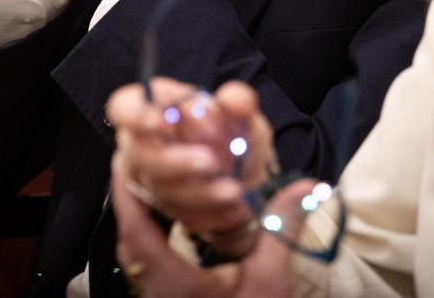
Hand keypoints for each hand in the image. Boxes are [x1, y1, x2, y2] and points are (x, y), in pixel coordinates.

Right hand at [109, 78, 275, 256]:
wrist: (246, 175)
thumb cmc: (235, 132)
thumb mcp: (243, 112)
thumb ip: (238, 100)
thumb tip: (230, 99)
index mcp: (155, 107)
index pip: (124, 106)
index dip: (133, 114)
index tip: (160, 121)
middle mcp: (144, 142)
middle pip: (138, 154)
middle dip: (173, 161)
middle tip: (210, 161)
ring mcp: (151, 178)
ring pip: (161, 190)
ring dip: (199, 192)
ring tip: (234, 190)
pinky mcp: (166, 207)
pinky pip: (180, 214)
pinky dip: (210, 213)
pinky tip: (233, 207)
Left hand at [111, 154, 293, 297]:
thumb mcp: (269, 279)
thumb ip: (281, 228)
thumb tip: (306, 184)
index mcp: (169, 278)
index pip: (135, 226)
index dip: (126, 185)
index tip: (128, 151)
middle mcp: (152, 286)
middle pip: (128, 230)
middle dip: (132, 190)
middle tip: (143, 152)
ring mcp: (153, 294)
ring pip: (133, 245)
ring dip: (140, 209)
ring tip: (155, 174)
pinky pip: (144, 257)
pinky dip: (149, 229)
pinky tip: (169, 212)